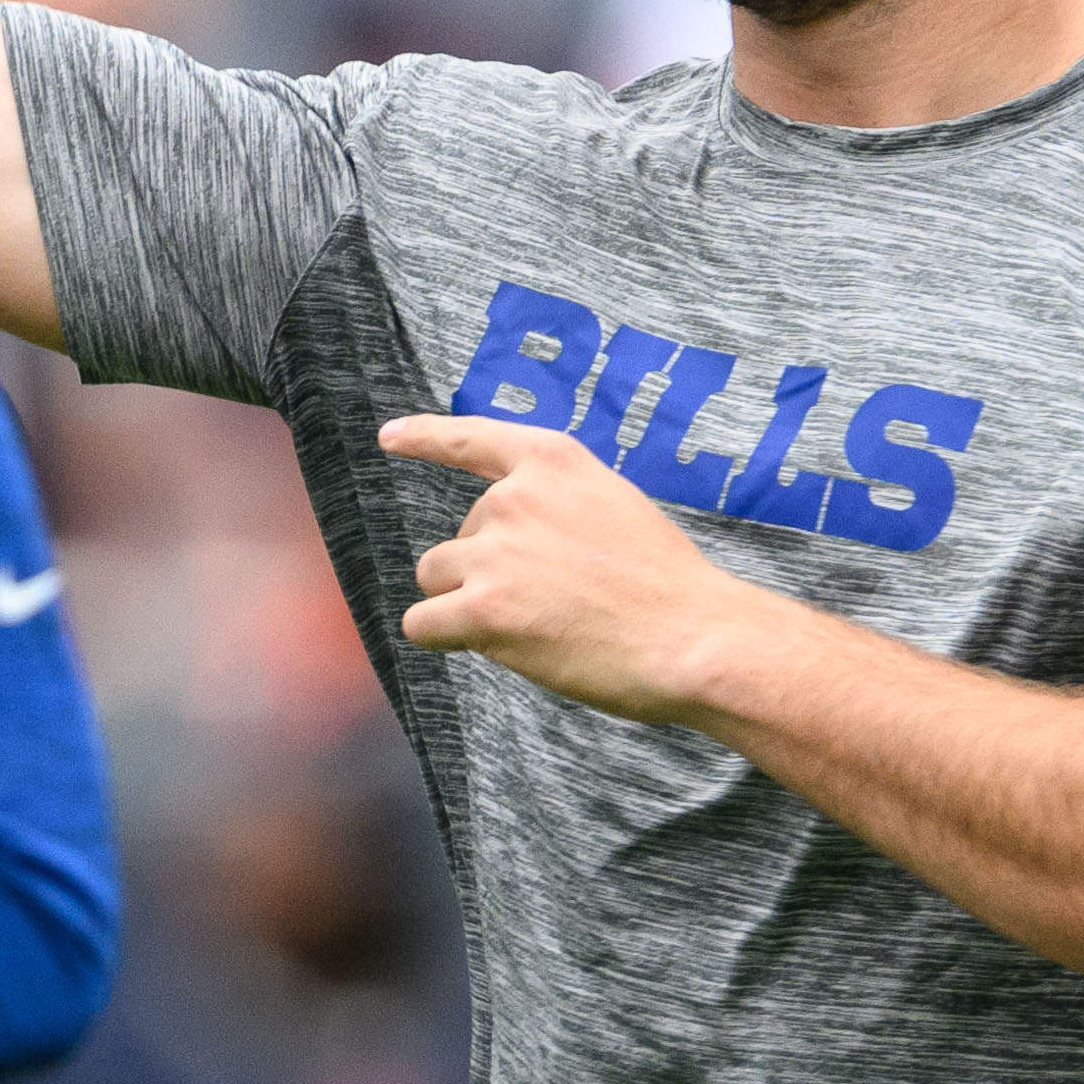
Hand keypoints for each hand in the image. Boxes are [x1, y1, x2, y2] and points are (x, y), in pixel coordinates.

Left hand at [372, 416, 750, 722]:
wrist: (693, 637)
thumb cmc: (666, 586)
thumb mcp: (615, 508)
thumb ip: (558, 509)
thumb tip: (510, 547)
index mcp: (552, 461)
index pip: (472, 439)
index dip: (425, 437)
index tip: (390, 437)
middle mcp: (513, 497)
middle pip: (458, 538)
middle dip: (485, 574)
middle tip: (553, 603)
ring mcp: (496, 553)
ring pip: (435, 578)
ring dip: (464, 606)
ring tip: (529, 626)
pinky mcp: (485, 610)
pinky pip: (423, 625)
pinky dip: (443, 639)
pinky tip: (488, 646)